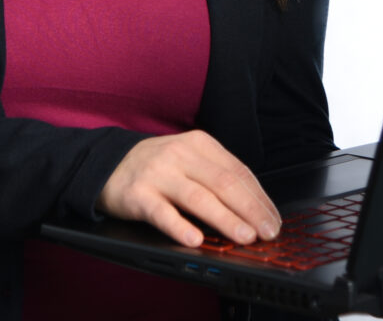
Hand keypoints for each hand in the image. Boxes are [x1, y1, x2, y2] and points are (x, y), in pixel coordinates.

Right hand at [98, 130, 280, 247]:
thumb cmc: (159, 167)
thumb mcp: (190, 160)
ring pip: (199, 197)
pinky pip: (162, 213)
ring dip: (226, 219)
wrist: (109, 164)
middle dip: (250, 210)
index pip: (238, 171)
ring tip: (244, 237)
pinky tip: (195, 240)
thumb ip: (216, 177)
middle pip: (224, 183)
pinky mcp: (138, 194)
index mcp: (201, 144)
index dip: (259, 197)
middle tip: (267, 232)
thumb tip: (253, 209)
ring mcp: (160, 173)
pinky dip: (180, 227)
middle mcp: (182, 155)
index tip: (273, 219)